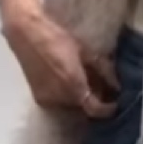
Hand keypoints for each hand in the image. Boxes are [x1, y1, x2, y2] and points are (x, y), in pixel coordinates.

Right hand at [3, 9, 119, 118]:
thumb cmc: (57, 38)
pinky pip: (59, 103)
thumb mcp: (84, 51)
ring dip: (80, 100)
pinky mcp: (38, 97)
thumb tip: (117, 85)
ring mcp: (47, 100)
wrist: (25, 33)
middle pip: (84, 109)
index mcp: (74, 86)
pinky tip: (69, 84)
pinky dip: (67, 97)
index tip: (116, 103)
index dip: (108, 109)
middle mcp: (60, 99)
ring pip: (71, 107)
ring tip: (85, 84)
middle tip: (103, 89)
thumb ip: (103, 70)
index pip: (95, 110)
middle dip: (95, 101)